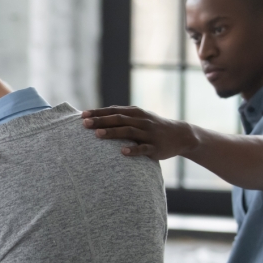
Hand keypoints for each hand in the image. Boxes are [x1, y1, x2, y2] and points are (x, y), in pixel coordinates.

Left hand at [81, 106, 196, 159]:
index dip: (98, 113)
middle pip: (119, 120)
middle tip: (85, 124)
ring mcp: (149, 134)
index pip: (114, 111)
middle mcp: (141, 121)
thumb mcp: (140, 117)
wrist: (181, 135)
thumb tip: (99, 114)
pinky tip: (122, 152)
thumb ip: (122, 116)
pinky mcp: (155, 147)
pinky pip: (143, 148)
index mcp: (136, 113)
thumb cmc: (153, 126)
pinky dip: (132, 150)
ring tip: (98, 135)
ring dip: (112, 133)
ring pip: (128, 132)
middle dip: (101, 121)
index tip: (82, 115)